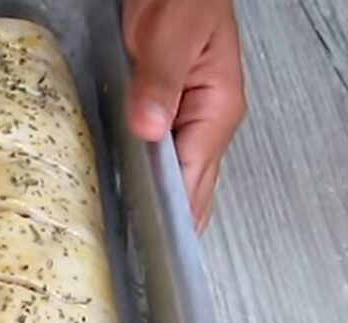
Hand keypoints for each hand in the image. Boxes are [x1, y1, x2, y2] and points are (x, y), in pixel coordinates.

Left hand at [122, 0, 246, 231]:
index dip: (174, 213)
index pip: (195, 178)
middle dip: (168, 220)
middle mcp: (206, 120)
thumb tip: (149, 128)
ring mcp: (188, 119)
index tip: (158, 247)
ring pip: (175, 176)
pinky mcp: (167, 113)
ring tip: (136, 241)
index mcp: (217, 109)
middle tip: (143, 259)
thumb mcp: (170, 37)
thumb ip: (160, 82)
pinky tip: (130, 195)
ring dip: (157, 202)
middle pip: (191, 186)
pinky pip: (160, 157)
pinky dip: (147, 178)